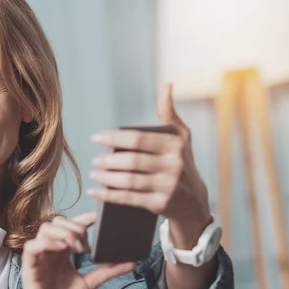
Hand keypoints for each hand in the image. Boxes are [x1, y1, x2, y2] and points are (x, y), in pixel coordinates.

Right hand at [17, 212, 134, 288]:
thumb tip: (131, 262)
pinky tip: (62, 249)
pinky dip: (47, 243)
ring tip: (77, 249)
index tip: (101, 217)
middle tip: (88, 246)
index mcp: (62, 252)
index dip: (84, 217)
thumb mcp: (89, 284)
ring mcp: (39, 258)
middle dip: (75, 227)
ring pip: (46, 229)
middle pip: (58, 222)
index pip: (71, 225)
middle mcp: (49, 251)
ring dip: (64, 233)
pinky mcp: (30, 267)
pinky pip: (32, 246)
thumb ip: (107, 270)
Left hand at [88, 84, 210, 247]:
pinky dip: (110, 195)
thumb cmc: (182, 162)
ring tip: (93, 173)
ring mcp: (168, 186)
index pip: (139, 139)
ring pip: (129, 181)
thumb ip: (169, 113)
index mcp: (175, 145)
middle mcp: (173, 165)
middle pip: (132, 161)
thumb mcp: (181, 137)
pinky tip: (96, 192)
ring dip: (107, 178)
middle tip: (94, 160)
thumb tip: (166, 85)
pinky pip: (130, 199)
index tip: (95, 138)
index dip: (114, 138)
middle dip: (109, 161)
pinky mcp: (161, 204)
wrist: (194, 201)